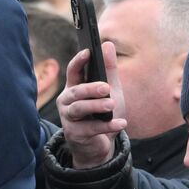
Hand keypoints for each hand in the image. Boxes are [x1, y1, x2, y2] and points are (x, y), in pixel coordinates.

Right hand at [56, 43, 126, 168]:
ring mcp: (69, 118)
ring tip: (112, 105)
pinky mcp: (75, 134)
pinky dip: (107, 126)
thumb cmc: (102, 113)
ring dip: (96, 106)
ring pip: (80, 109)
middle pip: (76, 91)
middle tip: (106, 87)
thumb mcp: (110, 90)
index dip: (79, 61)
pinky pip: (91, 128)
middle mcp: (67, 101)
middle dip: (90, 89)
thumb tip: (107, 44)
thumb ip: (108, 69)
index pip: (73, 71)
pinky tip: (121, 123)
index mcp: (74, 87)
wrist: (100, 144)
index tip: (88, 52)